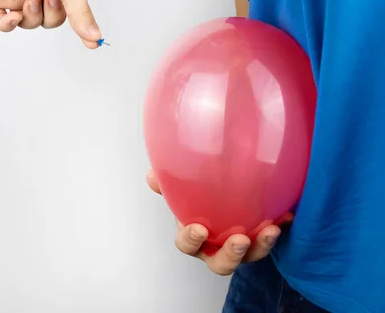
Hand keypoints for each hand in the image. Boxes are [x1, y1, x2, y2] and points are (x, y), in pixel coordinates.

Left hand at [0, 0, 101, 47]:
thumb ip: (81, 14)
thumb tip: (95, 38)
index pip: (64, 14)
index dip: (75, 26)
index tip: (91, 42)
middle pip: (45, 21)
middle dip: (49, 16)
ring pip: (24, 23)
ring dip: (30, 17)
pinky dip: (6, 25)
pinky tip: (13, 16)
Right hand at [147, 170, 291, 275]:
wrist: (227, 193)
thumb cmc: (200, 198)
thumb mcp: (182, 189)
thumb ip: (169, 183)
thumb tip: (153, 176)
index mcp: (195, 237)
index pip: (188, 245)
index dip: (192, 240)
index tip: (199, 228)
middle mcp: (217, 247)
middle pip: (221, 263)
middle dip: (231, 255)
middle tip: (240, 240)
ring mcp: (241, 247)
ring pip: (250, 256)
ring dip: (261, 245)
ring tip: (271, 229)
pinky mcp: (261, 239)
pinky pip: (271, 239)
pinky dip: (280, 228)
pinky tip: (286, 215)